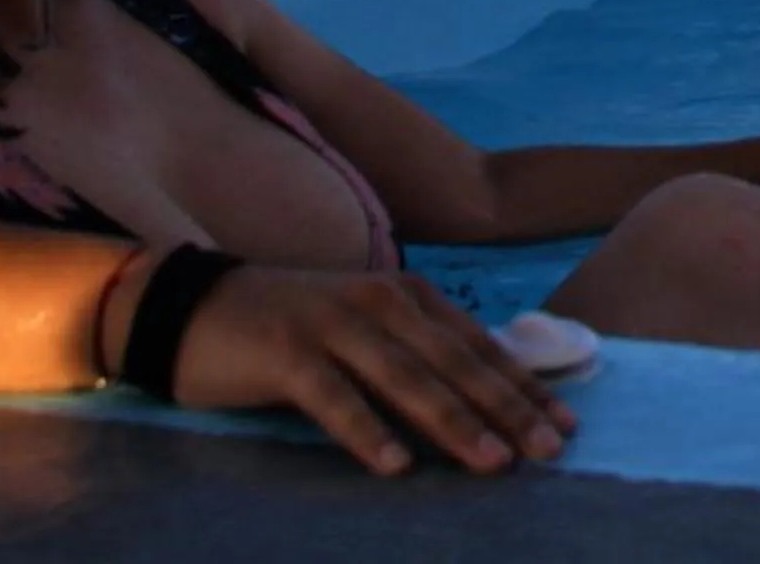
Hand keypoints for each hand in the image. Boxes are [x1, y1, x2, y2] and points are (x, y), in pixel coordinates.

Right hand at [164, 264, 577, 477]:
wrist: (193, 306)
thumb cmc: (293, 328)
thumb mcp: (367, 330)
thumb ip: (419, 355)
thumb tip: (487, 401)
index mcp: (406, 295)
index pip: (478, 346)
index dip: (525, 385)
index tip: (566, 424)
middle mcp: (379, 302)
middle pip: (454, 363)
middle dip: (507, 408)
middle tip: (549, 450)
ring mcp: (332, 324)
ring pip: (406, 380)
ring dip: (454, 423)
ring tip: (494, 462)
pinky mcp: (286, 354)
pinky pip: (334, 399)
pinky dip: (369, 432)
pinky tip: (397, 466)